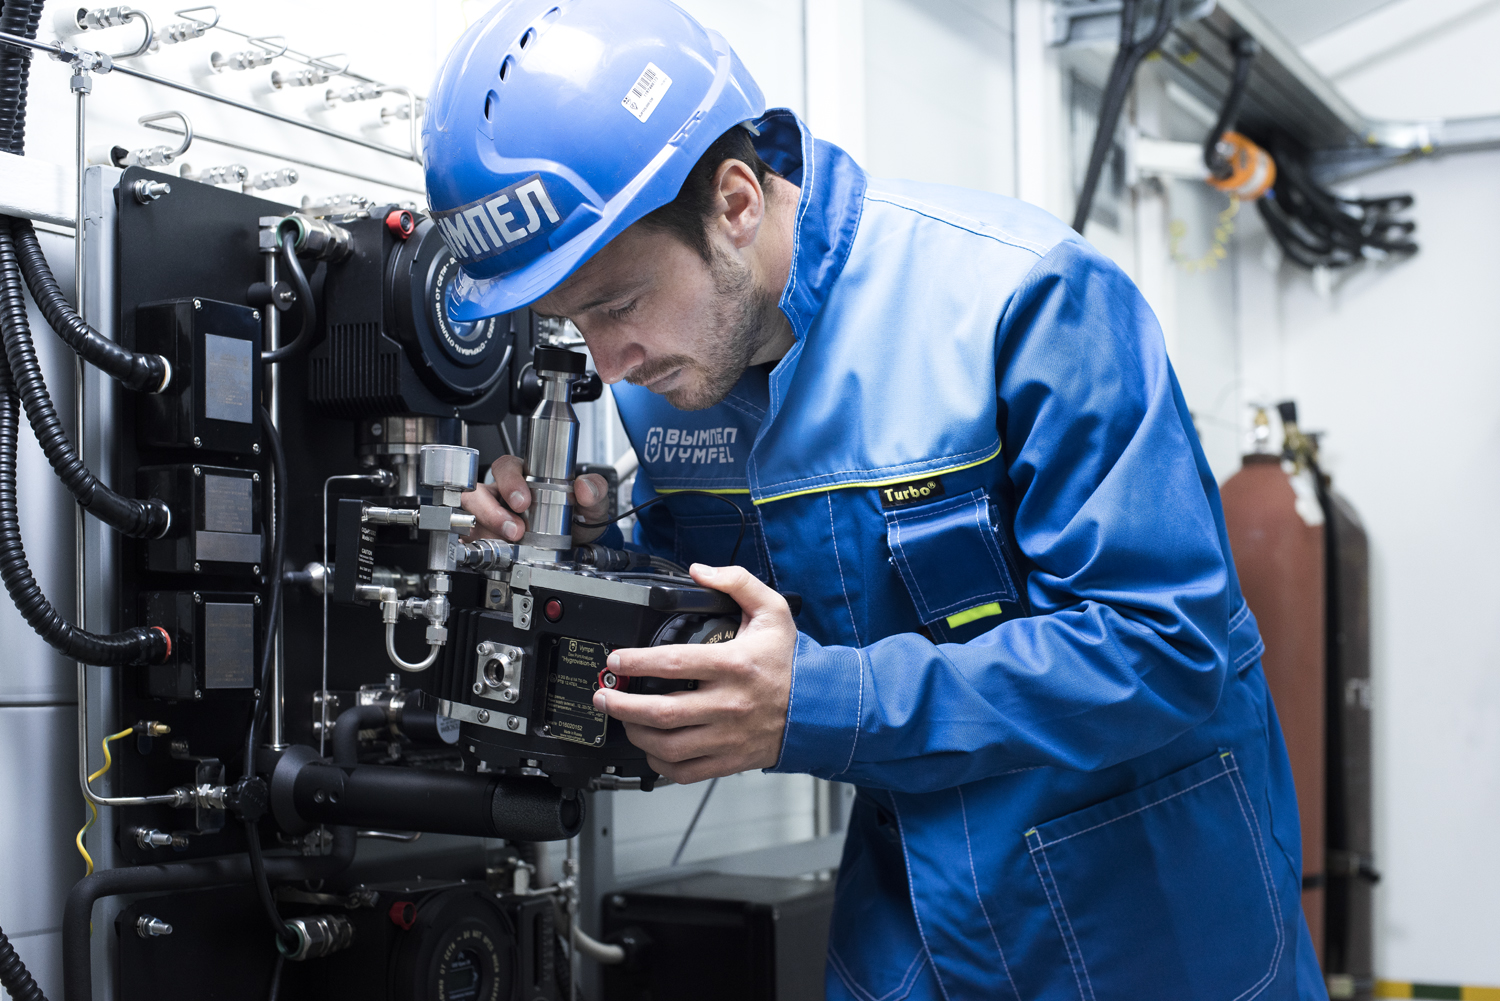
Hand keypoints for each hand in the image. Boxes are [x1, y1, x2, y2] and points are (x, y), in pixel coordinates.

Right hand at [461, 454, 610, 543]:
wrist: (576, 551)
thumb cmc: (576, 520)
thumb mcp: (591, 505)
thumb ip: (595, 490)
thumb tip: (584, 487)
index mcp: (525, 478)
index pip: (506, 467)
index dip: (509, 481)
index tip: (522, 501)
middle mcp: (502, 495)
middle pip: (478, 491)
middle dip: (491, 511)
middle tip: (515, 530)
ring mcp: (490, 517)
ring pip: (470, 515)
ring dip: (486, 531)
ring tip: (509, 544)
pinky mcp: (485, 538)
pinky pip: (470, 538)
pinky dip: (478, 545)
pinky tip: (496, 552)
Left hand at [592, 564, 795, 783]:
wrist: (819, 707)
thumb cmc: (791, 662)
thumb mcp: (772, 610)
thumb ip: (737, 582)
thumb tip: (700, 571)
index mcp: (735, 665)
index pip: (674, 664)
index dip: (637, 662)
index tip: (616, 659)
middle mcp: (728, 704)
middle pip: (662, 712)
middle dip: (622, 703)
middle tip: (603, 693)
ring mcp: (727, 736)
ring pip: (668, 746)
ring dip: (635, 733)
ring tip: (620, 716)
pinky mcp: (728, 760)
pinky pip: (684, 771)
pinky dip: (659, 762)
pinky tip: (649, 745)